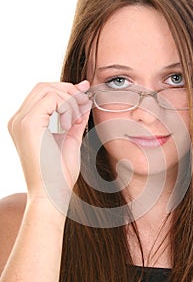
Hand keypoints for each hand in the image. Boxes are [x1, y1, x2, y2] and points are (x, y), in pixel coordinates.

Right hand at [8, 80, 91, 212]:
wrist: (52, 194)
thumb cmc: (59, 173)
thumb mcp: (70, 138)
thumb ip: (75, 117)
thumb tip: (84, 97)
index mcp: (25, 123)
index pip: (43, 93)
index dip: (65, 90)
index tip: (85, 93)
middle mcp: (18, 120)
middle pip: (43, 87)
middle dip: (68, 91)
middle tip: (84, 102)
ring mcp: (20, 121)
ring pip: (47, 90)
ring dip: (69, 100)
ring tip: (77, 120)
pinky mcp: (28, 124)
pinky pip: (50, 99)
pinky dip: (66, 107)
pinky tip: (70, 124)